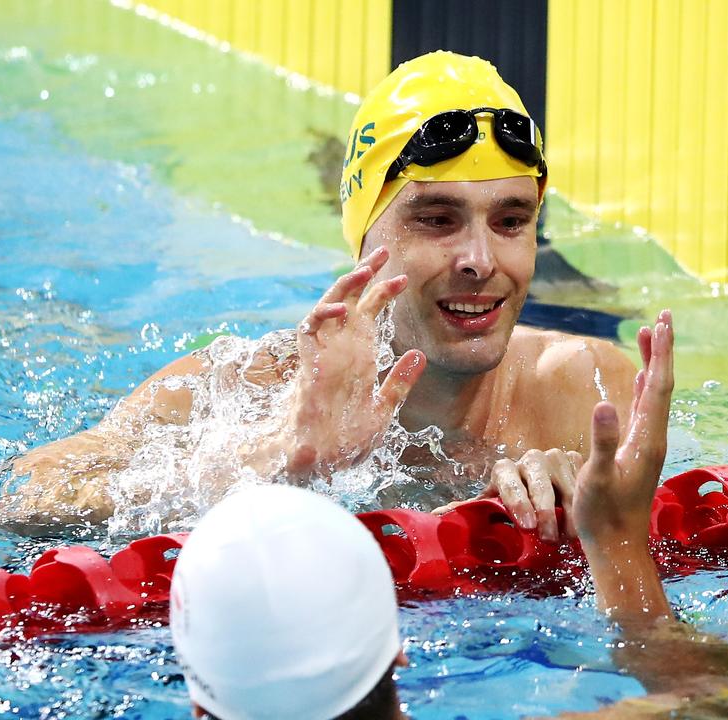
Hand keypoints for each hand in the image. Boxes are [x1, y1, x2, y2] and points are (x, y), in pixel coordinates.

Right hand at [276, 246, 425, 475]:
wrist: (319, 461)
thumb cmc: (344, 440)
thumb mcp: (382, 409)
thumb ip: (398, 382)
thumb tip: (418, 355)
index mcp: (359, 356)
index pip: (371, 313)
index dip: (384, 292)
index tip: (403, 276)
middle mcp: (341, 349)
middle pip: (352, 300)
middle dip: (366, 274)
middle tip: (385, 251)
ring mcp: (323, 353)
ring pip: (329, 306)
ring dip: (344, 286)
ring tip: (363, 271)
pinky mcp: (308, 363)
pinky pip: (310, 329)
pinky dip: (322, 314)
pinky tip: (341, 308)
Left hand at [433, 449, 584, 542]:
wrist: (538, 497)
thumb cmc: (508, 507)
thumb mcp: (488, 509)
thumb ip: (466, 512)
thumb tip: (434, 517)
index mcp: (503, 471)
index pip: (508, 481)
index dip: (517, 502)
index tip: (526, 527)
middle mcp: (529, 460)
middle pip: (537, 479)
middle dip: (543, 508)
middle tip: (547, 536)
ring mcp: (553, 458)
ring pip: (562, 479)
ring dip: (567, 509)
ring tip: (567, 537)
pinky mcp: (574, 461)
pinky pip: (581, 478)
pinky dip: (583, 503)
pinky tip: (583, 525)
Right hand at [572, 310, 673, 547]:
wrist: (618, 546)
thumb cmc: (603, 515)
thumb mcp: (597, 478)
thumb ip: (602, 442)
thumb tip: (605, 404)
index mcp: (647, 438)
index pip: (659, 385)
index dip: (660, 352)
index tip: (661, 322)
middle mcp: (654, 437)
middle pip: (663, 383)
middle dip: (662, 350)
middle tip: (662, 317)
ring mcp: (647, 444)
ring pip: (655, 394)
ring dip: (654, 363)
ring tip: (650, 336)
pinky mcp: (638, 451)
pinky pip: (647, 408)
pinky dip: (646, 385)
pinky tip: (644, 379)